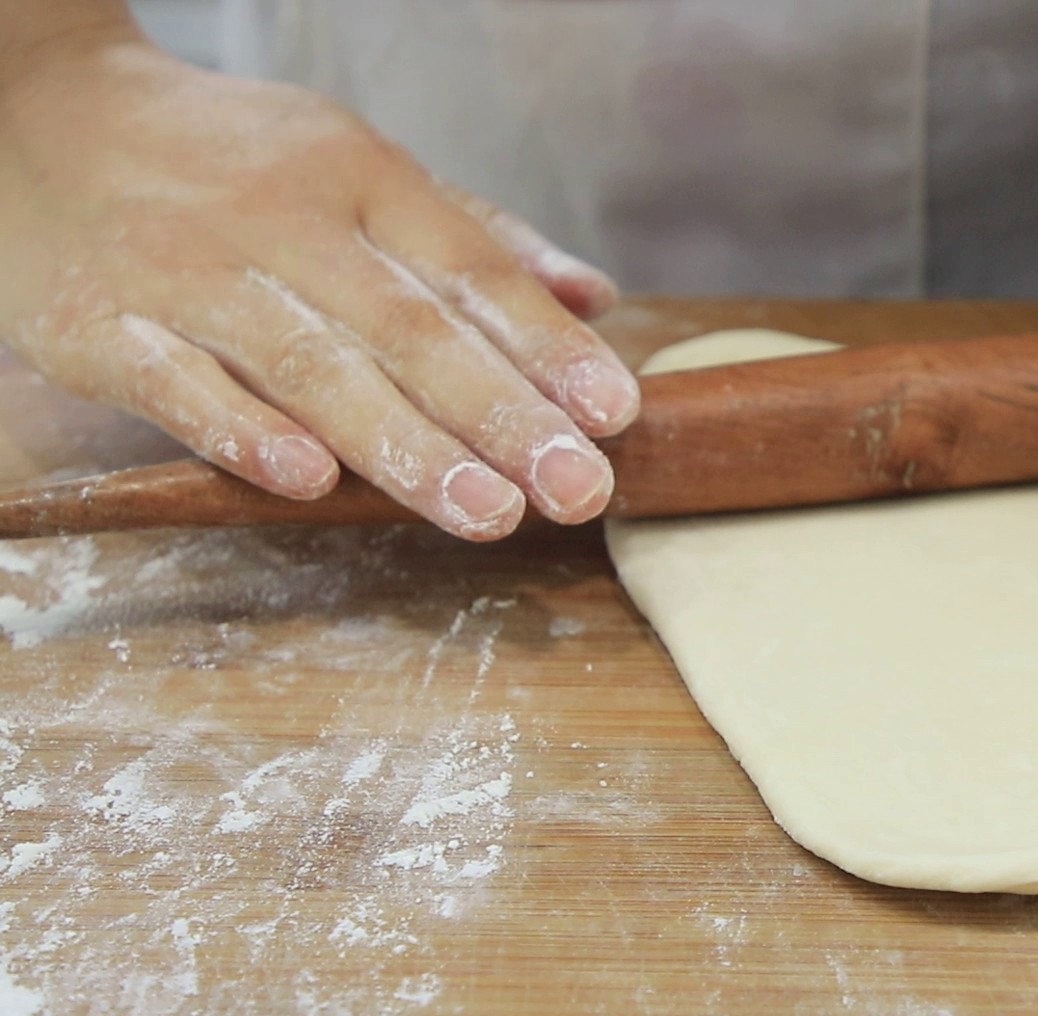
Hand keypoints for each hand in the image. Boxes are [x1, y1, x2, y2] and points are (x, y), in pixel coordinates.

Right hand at [0, 27, 637, 539]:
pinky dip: (239, 429)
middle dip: (502, 416)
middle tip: (575, 491)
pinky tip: (307, 480)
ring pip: (311, 364)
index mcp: (363, 180)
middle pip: (409, 328)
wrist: (44, 114)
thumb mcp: (364, 175)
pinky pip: (176, 381)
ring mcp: (189, 272)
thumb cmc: (237, 167)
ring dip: (404, 444)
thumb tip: (595, 298)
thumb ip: (482, 242)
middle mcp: (286, 222)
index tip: (614, 415)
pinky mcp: (102, 325)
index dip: (545, 346)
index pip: (472, 271)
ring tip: (487, 512)